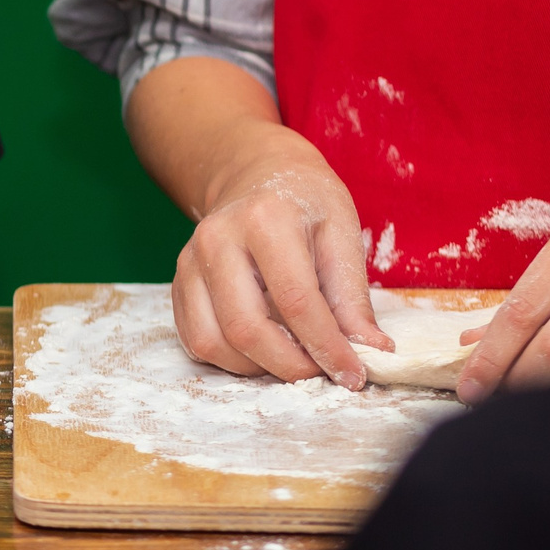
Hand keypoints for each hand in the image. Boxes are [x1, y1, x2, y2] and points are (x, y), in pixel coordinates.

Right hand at [171, 145, 386, 386]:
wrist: (253, 174)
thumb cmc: (304, 202)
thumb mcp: (342, 232)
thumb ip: (353, 296)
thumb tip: (371, 351)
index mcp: (265, 219)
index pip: (296, 301)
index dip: (327, 347)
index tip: (353, 376)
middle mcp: (217, 240)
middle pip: (245, 327)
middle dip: (290, 366)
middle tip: (322, 373)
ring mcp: (190, 262)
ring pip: (212, 341)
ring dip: (257, 367)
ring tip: (293, 358)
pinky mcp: (179, 282)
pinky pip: (195, 339)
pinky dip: (230, 359)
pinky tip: (261, 348)